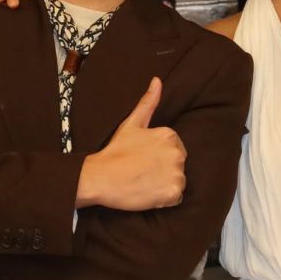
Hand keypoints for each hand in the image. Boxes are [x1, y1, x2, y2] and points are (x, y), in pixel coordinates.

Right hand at [77, 77, 186, 210]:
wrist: (101, 177)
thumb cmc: (115, 151)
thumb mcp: (131, 124)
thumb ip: (148, 103)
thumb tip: (157, 80)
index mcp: (170, 135)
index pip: (174, 149)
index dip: (158, 157)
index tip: (143, 160)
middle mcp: (177, 153)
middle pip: (178, 165)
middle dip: (163, 170)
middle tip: (142, 172)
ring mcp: (176, 173)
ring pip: (178, 181)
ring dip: (165, 185)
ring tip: (144, 183)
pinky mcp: (173, 192)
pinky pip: (176, 198)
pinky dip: (165, 199)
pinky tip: (149, 193)